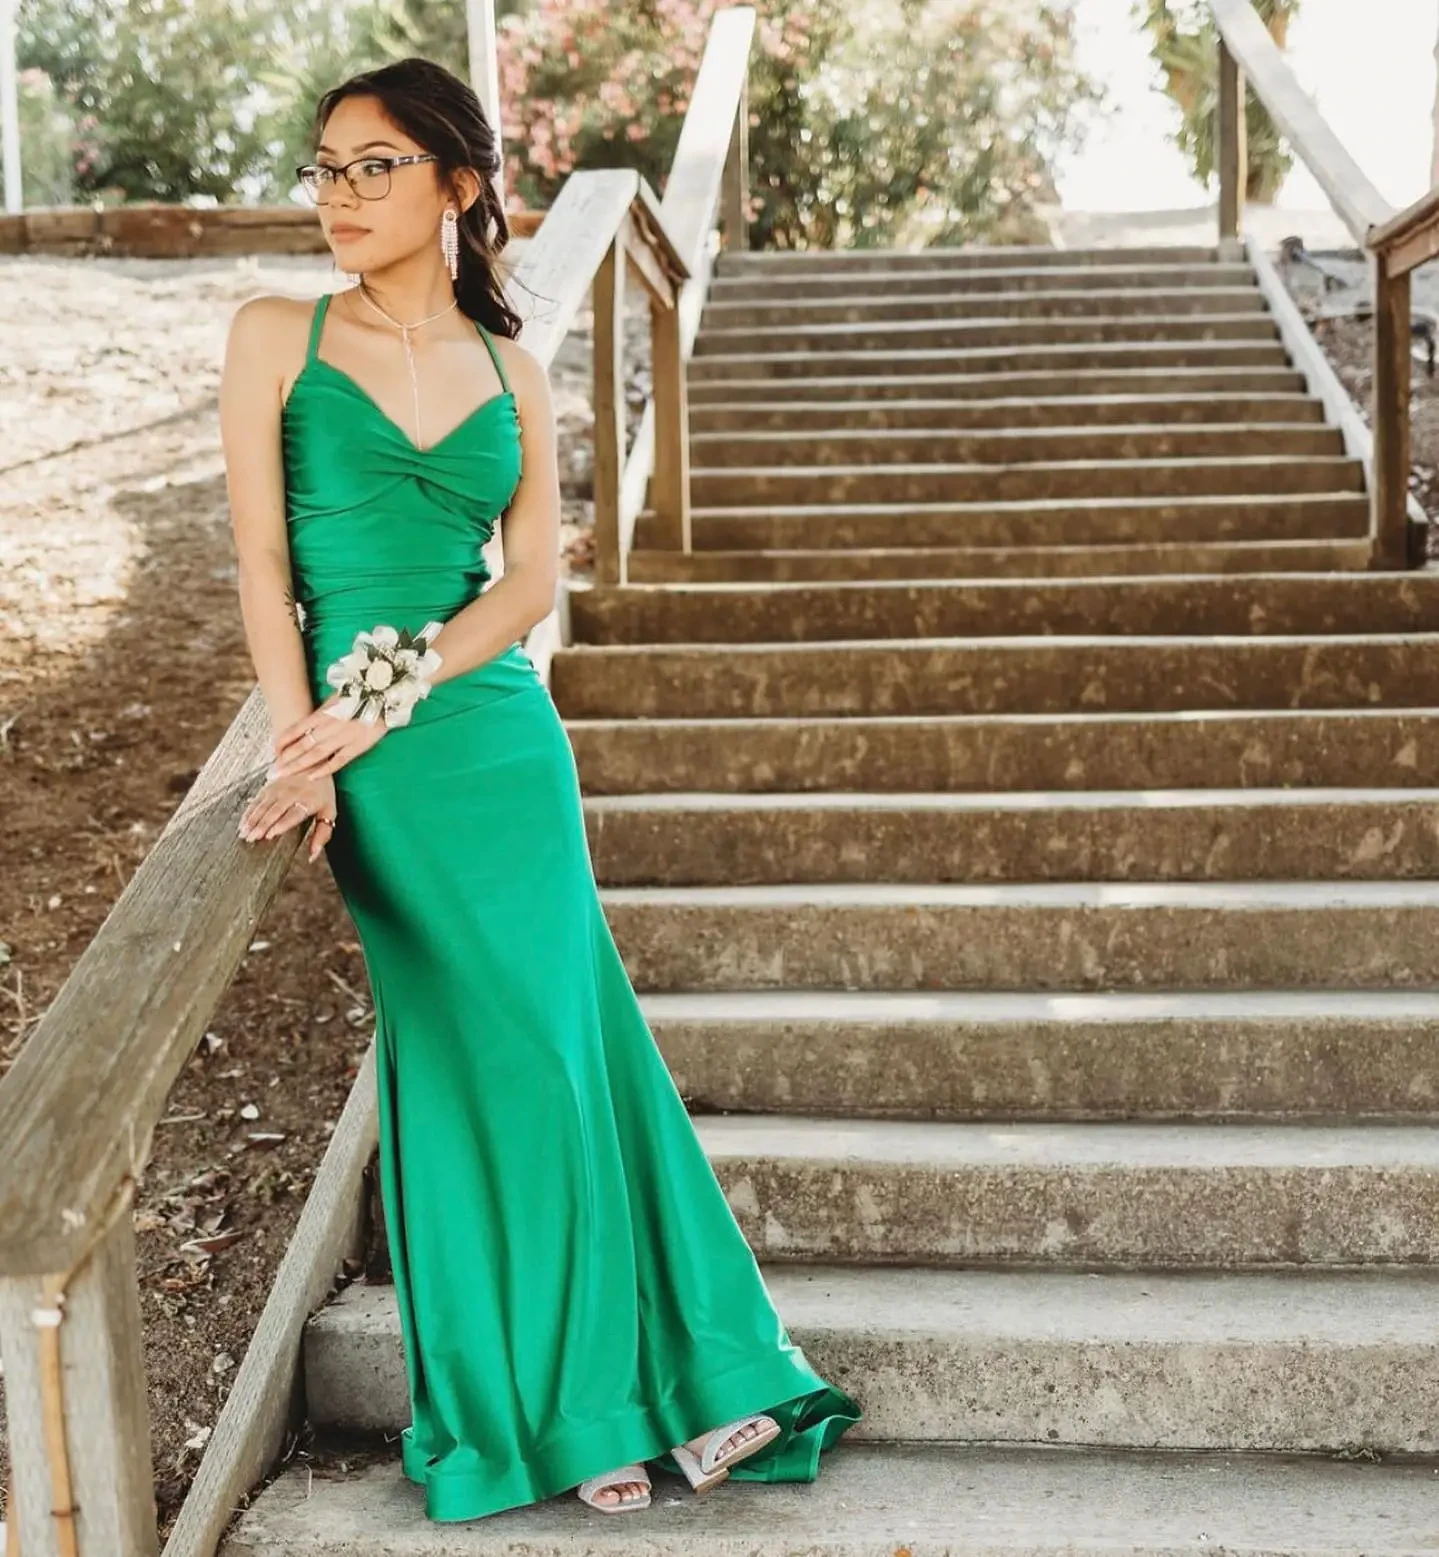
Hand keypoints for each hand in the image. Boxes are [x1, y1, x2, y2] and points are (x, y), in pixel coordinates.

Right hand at [238, 770, 337, 861]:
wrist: (312, 762)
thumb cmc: (322, 792)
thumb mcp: (329, 811)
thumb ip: (322, 834)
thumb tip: (312, 856)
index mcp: (308, 801)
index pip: (293, 814)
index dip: (280, 824)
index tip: (270, 835)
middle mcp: (292, 793)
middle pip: (274, 811)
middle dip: (262, 825)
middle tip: (251, 838)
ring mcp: (278, 789)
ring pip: (262, 806)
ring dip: (252, 820)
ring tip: (244, 833)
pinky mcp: (268, 786)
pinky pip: (256, 801)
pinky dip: (248, 812)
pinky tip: (242, 823)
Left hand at [268, 693, 388, 781]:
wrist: (386, 693)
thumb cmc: (362, 693)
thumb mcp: (337, 697)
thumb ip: (324, 712)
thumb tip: (309, 724)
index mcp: (324, 712)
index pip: (297, 728)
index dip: (284, 741)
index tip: (273, 751)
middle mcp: (331, 725)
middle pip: (303, 744)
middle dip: (286, 758)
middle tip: (273, 771)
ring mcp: (345, 736)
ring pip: (317, 753)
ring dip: (299, 765)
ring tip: (284, 775)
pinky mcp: (359, 745)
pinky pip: (339, 760)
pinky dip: (325, 769)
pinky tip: (311, 777)